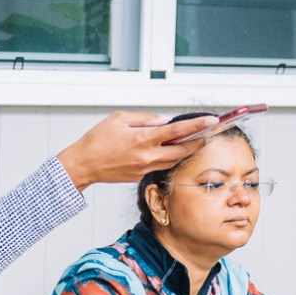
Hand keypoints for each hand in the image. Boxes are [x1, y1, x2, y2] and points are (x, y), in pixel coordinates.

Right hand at [56, 112, 217, 188]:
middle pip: (182, 150)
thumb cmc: (97, 140)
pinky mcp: (140, 176)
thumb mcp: (119, 119)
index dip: (197, 125)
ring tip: (195, 141)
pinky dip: (170, 157)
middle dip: (198, 142)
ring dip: (186, 151)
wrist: (83, 164)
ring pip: (174, 160)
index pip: (177, 131)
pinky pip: (161, 165)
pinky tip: (172, 150)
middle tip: (209, 133)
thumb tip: (164, 122)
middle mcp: (146, 156)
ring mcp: (144, 168)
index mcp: (142, 139)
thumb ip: (145, 119)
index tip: (211, 121)